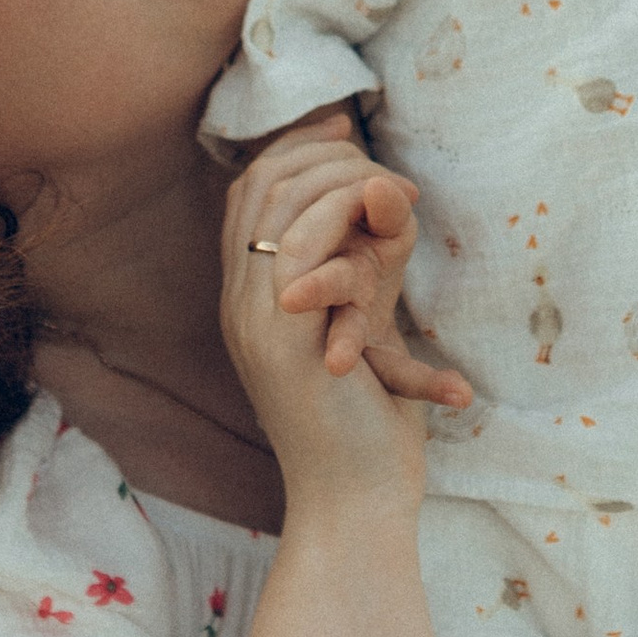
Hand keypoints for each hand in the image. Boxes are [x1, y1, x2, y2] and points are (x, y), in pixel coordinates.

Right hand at [219, 121, 467, 495]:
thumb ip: (369, 261)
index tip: (349, 134)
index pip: (249, 189)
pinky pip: (302, 245)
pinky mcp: (284, 340)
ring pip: (275, 200)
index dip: (296, 148)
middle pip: (259, 181)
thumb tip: (384, 192)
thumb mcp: (369, 319)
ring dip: (344, 178)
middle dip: (326, 154)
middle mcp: (240, 303)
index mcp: (250, 298)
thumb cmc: (371, 422)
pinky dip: (348, 214)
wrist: (360, 502)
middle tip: (385, 175)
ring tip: (397, 197)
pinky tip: (391, 221)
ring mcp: (254, 320)